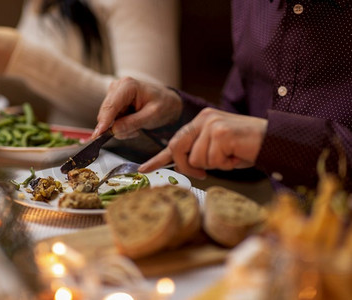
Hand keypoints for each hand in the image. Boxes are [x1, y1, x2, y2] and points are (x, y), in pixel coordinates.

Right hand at [93, 77, 182, 138]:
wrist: (167, 103)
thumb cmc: (163, 105)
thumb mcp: (152, 115)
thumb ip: (133, 122)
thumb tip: (114, 130)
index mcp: (128, 85)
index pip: (111, 106)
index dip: (104, 121)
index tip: (97, 135)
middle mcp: (117, 87)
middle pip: (106, 113)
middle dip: (118, 127)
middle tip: (136, 131)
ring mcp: (113, 94)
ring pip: (107, 120)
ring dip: (121, 128)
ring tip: (137, 126)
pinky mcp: (113, 103)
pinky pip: (110, 121)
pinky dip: (121, 126)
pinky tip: (133, 124)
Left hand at [139, 108, 267, 178]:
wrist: (275, 140)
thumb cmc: (246, 147)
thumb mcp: (217, 150)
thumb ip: (199, 153)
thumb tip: (183, 165)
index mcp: (201, 121)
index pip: (175, 141)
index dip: (159, 157)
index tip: (144, 168)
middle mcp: (203, 119)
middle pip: (178, 149)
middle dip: (189, 166)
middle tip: (204, 173)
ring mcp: (211, 124)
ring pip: (197, 159)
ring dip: (215, 165)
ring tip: (231, 155)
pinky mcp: (220, 133)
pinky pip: (212, 161)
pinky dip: (226, 164)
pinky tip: (237, 154)